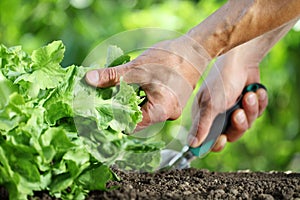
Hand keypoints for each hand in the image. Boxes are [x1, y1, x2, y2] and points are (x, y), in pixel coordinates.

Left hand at [85, 37, 209, 131]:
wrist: (194, 50)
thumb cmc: (169, 59)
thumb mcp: (136, 68)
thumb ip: (111, 76)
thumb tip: (88, 80)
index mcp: (160, 111)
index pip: (130, 125)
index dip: (113, 118)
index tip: (99, 110)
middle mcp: (167, 115)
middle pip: (136, 119)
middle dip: (120, 108)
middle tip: (105, 97)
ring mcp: (170, 109)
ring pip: (143, 111)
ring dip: (129, 101)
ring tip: (119, 89)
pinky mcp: (170, 102)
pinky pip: (151, 104)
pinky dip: (140, 97)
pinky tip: (133, 86)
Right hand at [187, 20, 294, 149]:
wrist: (242, 59)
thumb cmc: (222, 81)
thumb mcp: (210, 105)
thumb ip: (201, 126)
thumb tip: (191, 144)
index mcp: (204, 116)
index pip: (208, 140)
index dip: (216, 143)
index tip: (222, 139)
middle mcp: (219, 115)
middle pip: (232, 134)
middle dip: (238, 124)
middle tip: (239, 113)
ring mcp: (234, 109)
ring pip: (247, 124)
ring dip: (250, 110)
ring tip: (249, 95)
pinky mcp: (248, 104)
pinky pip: (257, 113)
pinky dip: (259, 103)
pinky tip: (255, 91)